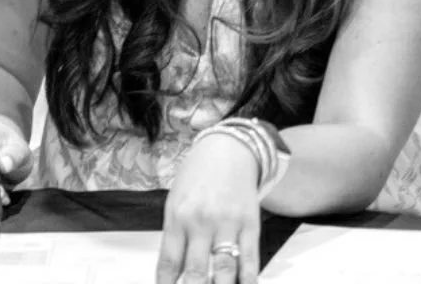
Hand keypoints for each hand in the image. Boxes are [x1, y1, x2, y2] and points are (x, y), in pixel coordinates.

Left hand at [157, 135, 261, 283]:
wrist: (228, 149)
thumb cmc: (197, 176)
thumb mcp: (175, 201)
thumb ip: (175, 236)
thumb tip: (175, 272)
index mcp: (177, 217)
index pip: (169, 262)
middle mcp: (201, 222)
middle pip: (196, 272)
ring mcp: (227, 225)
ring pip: (225, 271)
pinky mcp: (250, 225)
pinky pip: (251, 262)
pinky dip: (248, 281)